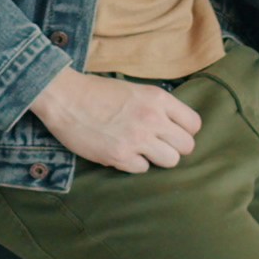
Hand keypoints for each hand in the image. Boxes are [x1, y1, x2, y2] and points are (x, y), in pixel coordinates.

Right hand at [33, 68, 202, 173]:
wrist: (64, 97)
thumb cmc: (96, 92)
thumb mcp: (135, 90)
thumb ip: (156, 106)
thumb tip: (173, 126)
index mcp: (158, 99)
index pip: (194, 124)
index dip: (184, 131)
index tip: (172, 132)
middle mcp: (152, 119)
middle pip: (187, 146)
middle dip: (174, 147)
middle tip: (157, 144)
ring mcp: (137, 139)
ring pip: (171, 161)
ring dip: (157, 158)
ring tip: (141, 150)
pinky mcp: (120, 156)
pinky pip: (143, 169)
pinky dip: (133, 163)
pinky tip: (121, 152)